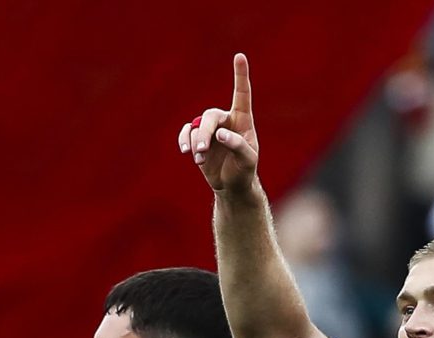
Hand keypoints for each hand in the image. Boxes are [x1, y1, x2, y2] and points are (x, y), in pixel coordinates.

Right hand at [178, 53, 258, 193]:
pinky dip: (184, 141)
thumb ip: (238, 145)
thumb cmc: (245, 170)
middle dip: (204, 132)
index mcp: (243, 120)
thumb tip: (220, 134)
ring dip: (195, 141)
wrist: (232, 185)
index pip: (242, 94)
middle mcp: (226, 120)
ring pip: (197, 126)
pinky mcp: (197, 139)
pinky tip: (186, 152)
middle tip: (202, 150)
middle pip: (210, 116)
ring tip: (198, 158)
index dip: (240, 75)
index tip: (240, 56)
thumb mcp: (248, 160)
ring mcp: (210, 129)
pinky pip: (186, 133)